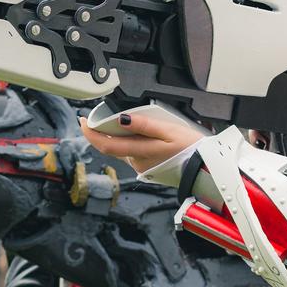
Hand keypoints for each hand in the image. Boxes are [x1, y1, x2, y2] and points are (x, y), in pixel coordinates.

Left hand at [80, 110, 201, 172]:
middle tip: (95, 118)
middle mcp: (137, 162)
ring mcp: (142, 167)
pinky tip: (137, 134)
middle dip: (100, 133)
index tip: (83, 120)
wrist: (204, 167)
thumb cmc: (190, 148)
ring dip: (117, 137)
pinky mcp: (148, 168)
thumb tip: (120, 119)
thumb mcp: (167, 130)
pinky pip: (132, 153)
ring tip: (122, 122)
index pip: (105, 145)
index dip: (90, 133)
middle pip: (111, 147)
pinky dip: (129, 142)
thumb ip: (143, 124)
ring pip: (122, 150)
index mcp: (139, 153)